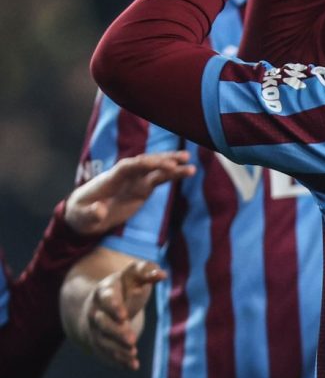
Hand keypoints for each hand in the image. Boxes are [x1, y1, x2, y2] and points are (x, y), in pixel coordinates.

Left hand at [65, 151, 192, 236]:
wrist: (84, 214)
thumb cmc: (81, 215)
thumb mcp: (82, 217)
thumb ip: (91, 214)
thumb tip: (100, 210)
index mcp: (110, 179)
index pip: (127, 167)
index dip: (142, 164)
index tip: (159, 164)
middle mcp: (124, 177)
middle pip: (144, 163)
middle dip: (161, 161)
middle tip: (181, 160)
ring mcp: (134, 182)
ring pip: (154, 170)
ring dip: (171, 165)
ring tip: (190, 164)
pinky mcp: (141, 190)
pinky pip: (158, 180)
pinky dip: (171, 176)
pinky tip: (186, 172)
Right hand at [82, 259, 162, 370]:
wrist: (103, 304)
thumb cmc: (124, 287)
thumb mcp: (133, 275)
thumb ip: (147, 270)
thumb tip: (162, 274)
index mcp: (103, 292)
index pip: (106, 299)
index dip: (114, 307)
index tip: (125, 315)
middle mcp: (96, 311)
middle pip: (102, 323)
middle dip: (116, 332)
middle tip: (132, 340)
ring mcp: (96, 329)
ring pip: (103, 341)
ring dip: (117, 349)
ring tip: (133, 352)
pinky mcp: (101, 343)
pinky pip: (107, 354)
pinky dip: (119, 361)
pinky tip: (133, 366)